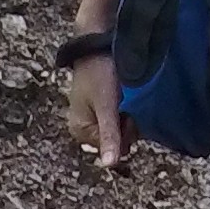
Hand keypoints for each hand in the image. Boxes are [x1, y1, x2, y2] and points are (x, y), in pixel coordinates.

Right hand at [62, 52, 127, 170]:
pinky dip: (127, 108)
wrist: (98, 42)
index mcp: (80, 130)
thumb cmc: (99, 72)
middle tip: (125, 101)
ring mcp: (95, 117)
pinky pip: (122, 117)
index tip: (124, 112)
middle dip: (127, 124)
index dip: (125, 133)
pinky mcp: (104, 107)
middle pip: (118, 140)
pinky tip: (125, 94)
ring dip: (129, 115)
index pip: (114, 148)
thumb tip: (110, 166)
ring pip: (123, 129)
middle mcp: (85, 128)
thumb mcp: (107, 105)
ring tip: (124, 95)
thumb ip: (110, 134)